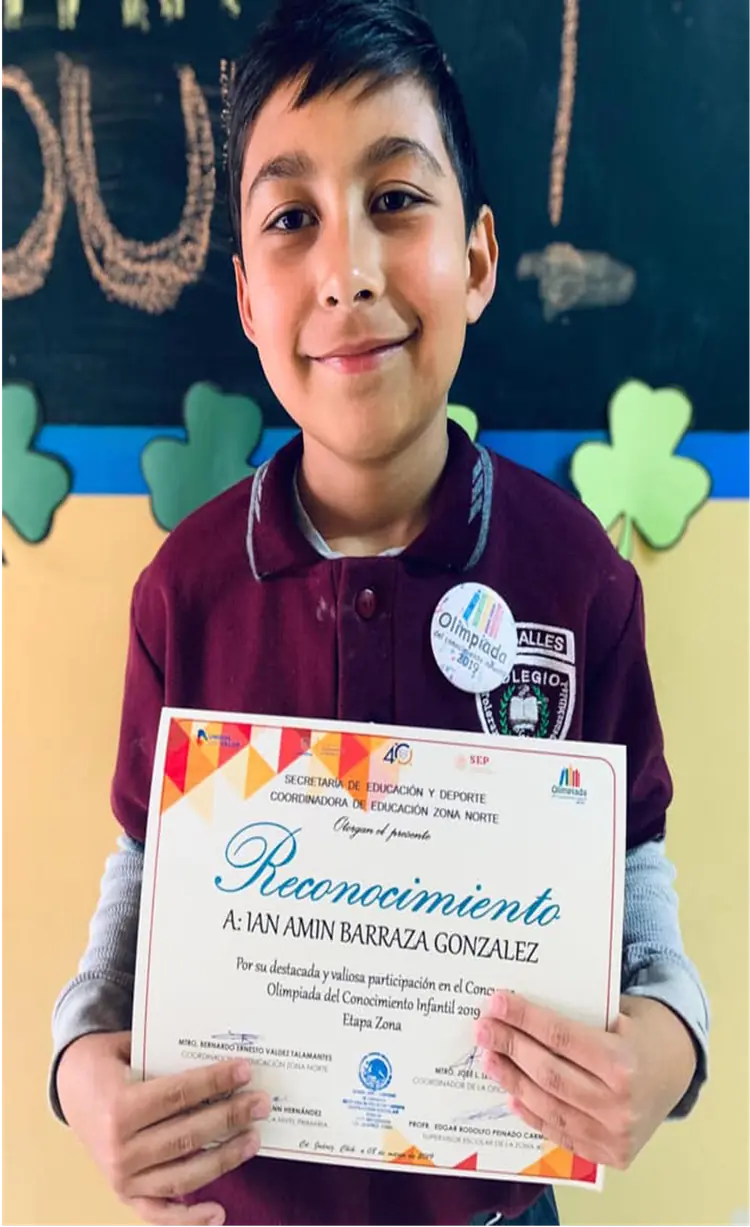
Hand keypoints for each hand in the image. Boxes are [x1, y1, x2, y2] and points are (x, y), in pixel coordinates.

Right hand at [56, 1031, 269, 1225]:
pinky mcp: (126, 1196)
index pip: (178, 1095)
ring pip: (183, 1175)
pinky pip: (161, 1213)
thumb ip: (165, 1051)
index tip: (245, 1071)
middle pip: (187, 1135)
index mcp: (120, 1109)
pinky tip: (220, 1212)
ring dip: (224, 1159)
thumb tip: (218, 1048)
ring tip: (253, 1139)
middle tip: (261, 1102)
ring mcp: (123, 1179)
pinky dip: (190, 1219)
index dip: (214, 1083)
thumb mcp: (128, 1046)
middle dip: (230, 1118)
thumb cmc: (107, 1063)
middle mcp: (120, 1149)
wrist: (71, 1090)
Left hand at [475, 991, 695, 1169]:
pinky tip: (510, 1093)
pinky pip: (561, 1132)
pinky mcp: (610, 1154)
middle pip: (548, 1072)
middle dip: (509, 1046)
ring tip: (489, 1058)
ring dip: (512, 1080)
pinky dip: (532, 1113)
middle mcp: (620, 1104)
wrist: (679, 1068)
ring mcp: (615, 1135)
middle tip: (482, 1028)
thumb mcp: (618, 1011)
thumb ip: (576, 1014)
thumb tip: (518, 1007)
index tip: (496, 1003)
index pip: (560, 1036)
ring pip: (549, 1105)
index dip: (523, 1019)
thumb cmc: (642, 1031)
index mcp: (624, 1063)